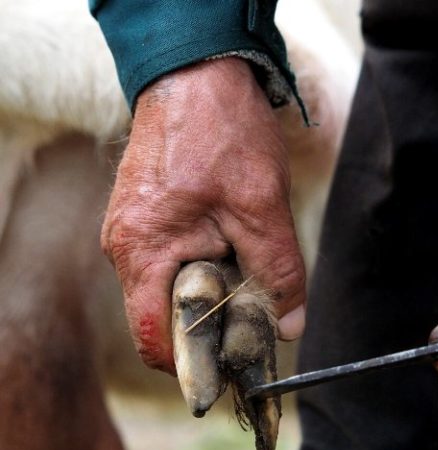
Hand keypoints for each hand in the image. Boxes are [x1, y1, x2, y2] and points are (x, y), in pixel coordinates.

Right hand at [101, 57, 305, 373]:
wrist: (198, 72)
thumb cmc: (224, 133)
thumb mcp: (262, 209)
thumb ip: (279, 273)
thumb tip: (290, 326)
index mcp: (144, 254)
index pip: (155, 340)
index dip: (196, 364)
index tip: (235, 368)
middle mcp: (126, 248)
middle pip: (166, 318)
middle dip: (213, 324)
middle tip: (259, 319)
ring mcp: (133, 231)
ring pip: (173, 288)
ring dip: (213, 292)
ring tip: (252, 274)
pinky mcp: (147, 217)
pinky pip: (173, 260)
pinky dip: (206, 266)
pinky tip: (236, 248)